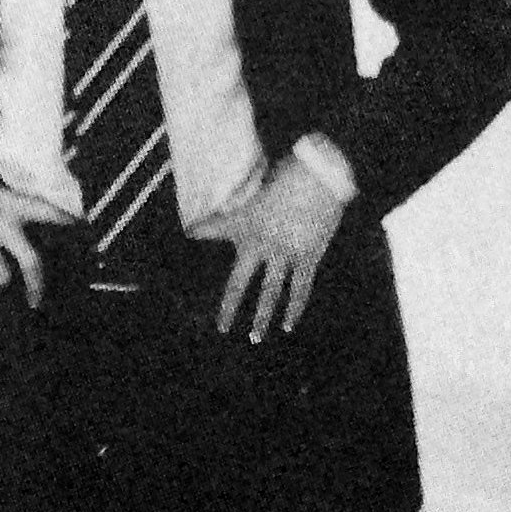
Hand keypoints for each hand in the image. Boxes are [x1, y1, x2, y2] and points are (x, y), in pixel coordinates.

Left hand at [194, 155, 347, 342]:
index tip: (189, 232)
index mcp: (246, 223)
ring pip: (270, 293)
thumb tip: (242, 207)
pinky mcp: (308, 256)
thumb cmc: (291, 174)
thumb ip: (248, 204)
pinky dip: (294, 307)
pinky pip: (300, 288)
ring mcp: (285, 253)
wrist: (321, 174)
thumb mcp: (261, 186)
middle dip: (230, 307)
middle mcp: (261, 244)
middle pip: (240, 283)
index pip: (215, 227)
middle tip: (223, 328)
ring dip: (263, 317)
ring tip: (256, 338)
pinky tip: (288, 324)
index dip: (201, 229)